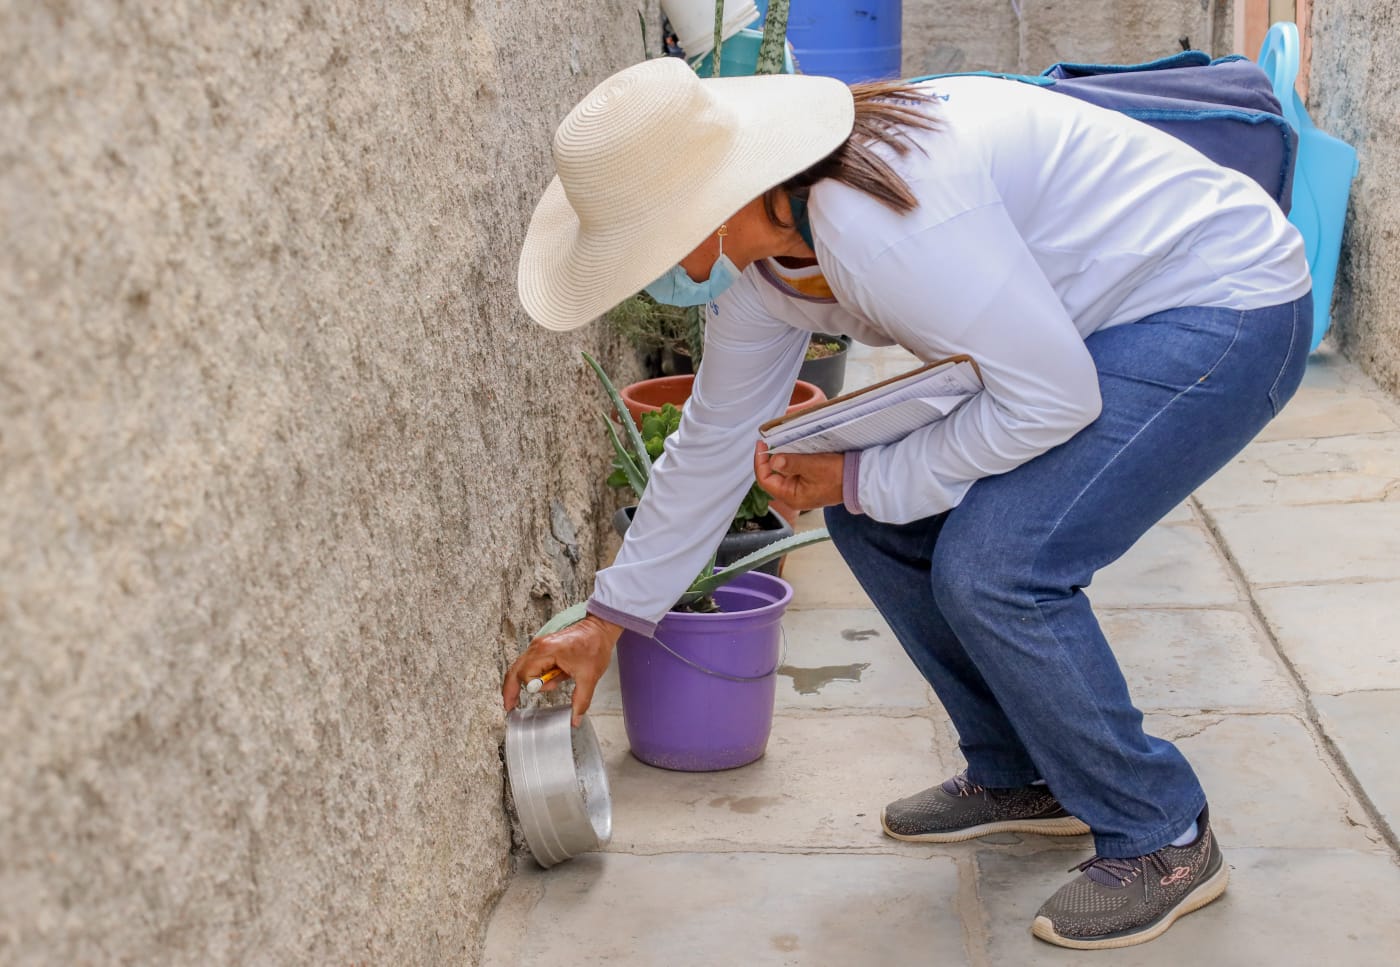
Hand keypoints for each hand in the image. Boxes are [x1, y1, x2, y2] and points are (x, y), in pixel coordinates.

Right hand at [503, 614, 621, 725]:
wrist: (600, 629)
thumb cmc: (595, 646)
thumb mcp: (589, 677)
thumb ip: (580, 701)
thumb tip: (574, 719)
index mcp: (546, 651)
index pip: (526, 675)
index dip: (536, 686)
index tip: (547, 688)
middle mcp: (538, 646)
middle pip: (515, 670)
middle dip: (512, 689)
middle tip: (510, 706)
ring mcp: (539, 645)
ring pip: (522, 666)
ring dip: (534, 680)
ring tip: (558, 679)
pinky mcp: (543, 646)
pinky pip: (532, 663)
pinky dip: (537, 673)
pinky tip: (555, 675)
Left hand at [753, 441, 843, 510]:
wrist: (859, 480)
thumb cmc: (838, 475)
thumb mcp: (814, 466)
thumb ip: (792, 463)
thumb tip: (773, 460)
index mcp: (791, 496)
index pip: (765, 480)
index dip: (760, 462)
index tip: (762, 444)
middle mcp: (794, 496)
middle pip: (772, 477)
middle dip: (769, 459)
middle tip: (769, 442)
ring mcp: (801, 489)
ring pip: (782, 472)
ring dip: (780, 458)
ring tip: (779, 443)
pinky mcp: (808, 482)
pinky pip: (793, 470)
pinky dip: (790, 459)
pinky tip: (792, 449)